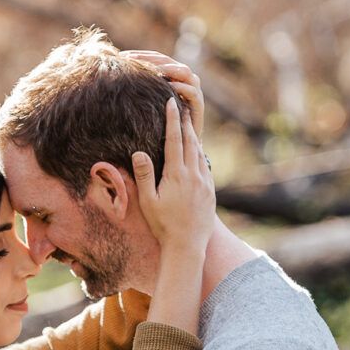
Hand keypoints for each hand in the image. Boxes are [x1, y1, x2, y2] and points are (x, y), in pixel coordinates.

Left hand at [121, 50, 204, 135]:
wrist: (178, 146)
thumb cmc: (158, 126)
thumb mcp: (146, 104)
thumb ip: (138, 90)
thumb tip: (114, 78)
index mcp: (172, 76)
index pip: (157, 58)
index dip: (141, 55)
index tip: (122, 56)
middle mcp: (184, 80)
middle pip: (168, 61)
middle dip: (149, 59)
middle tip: (131, 60)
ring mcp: (194, 91)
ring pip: (183, 71)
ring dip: (166, 69)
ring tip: (149, 70)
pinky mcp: (198, 105)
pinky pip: (191, 91)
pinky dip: (179, 87)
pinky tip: (166, 87)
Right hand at [130, 97, 214, 255]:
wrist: (187, 245)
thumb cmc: (162, 225)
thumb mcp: (148, 201)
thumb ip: (144, 175)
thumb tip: (138, 152)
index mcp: (176, 175)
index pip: (174, 140)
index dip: (172, 120)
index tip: (171, 103)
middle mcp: (193, 175)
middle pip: (190, 141)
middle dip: (185, 122)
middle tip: (182, 105)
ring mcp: (204, 183)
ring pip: (200, 153)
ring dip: (194, 136)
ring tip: (189, 124)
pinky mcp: (210, 191)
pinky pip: (205, 166)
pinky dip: (200, 154)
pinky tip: (197, 152)